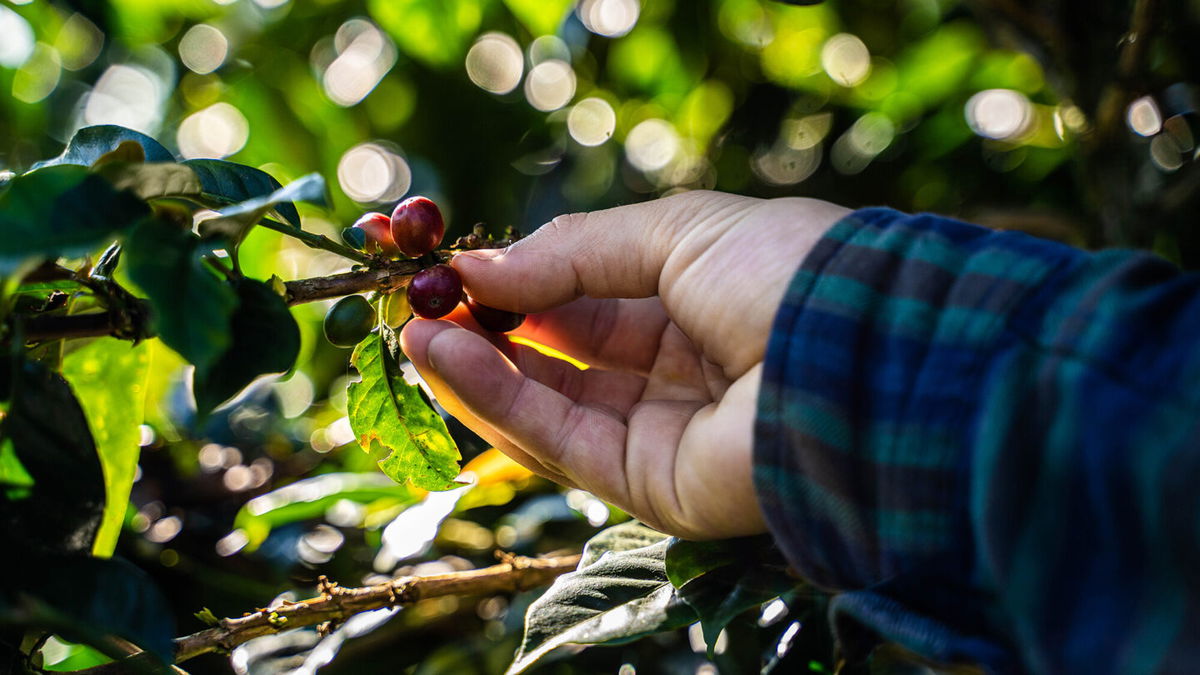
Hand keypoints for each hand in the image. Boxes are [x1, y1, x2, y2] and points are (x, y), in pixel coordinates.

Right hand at [400, 190, 848, 538]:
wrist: (858, 358)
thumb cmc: (784, 273)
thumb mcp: (675, 232)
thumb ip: (573, 252)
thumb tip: (478, 267)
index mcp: (697, 302)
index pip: (589, 296)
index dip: (520, 281)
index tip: (452, 264)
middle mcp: (679, 370)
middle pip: (562, 355)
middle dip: (487, 327)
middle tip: (415, 299)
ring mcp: (665, 432)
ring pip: (550, 404)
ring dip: (476, 366)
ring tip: (410, 327)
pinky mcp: (653, 487)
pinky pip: (561, 442)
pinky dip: (499, 403)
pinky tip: (446, 359)